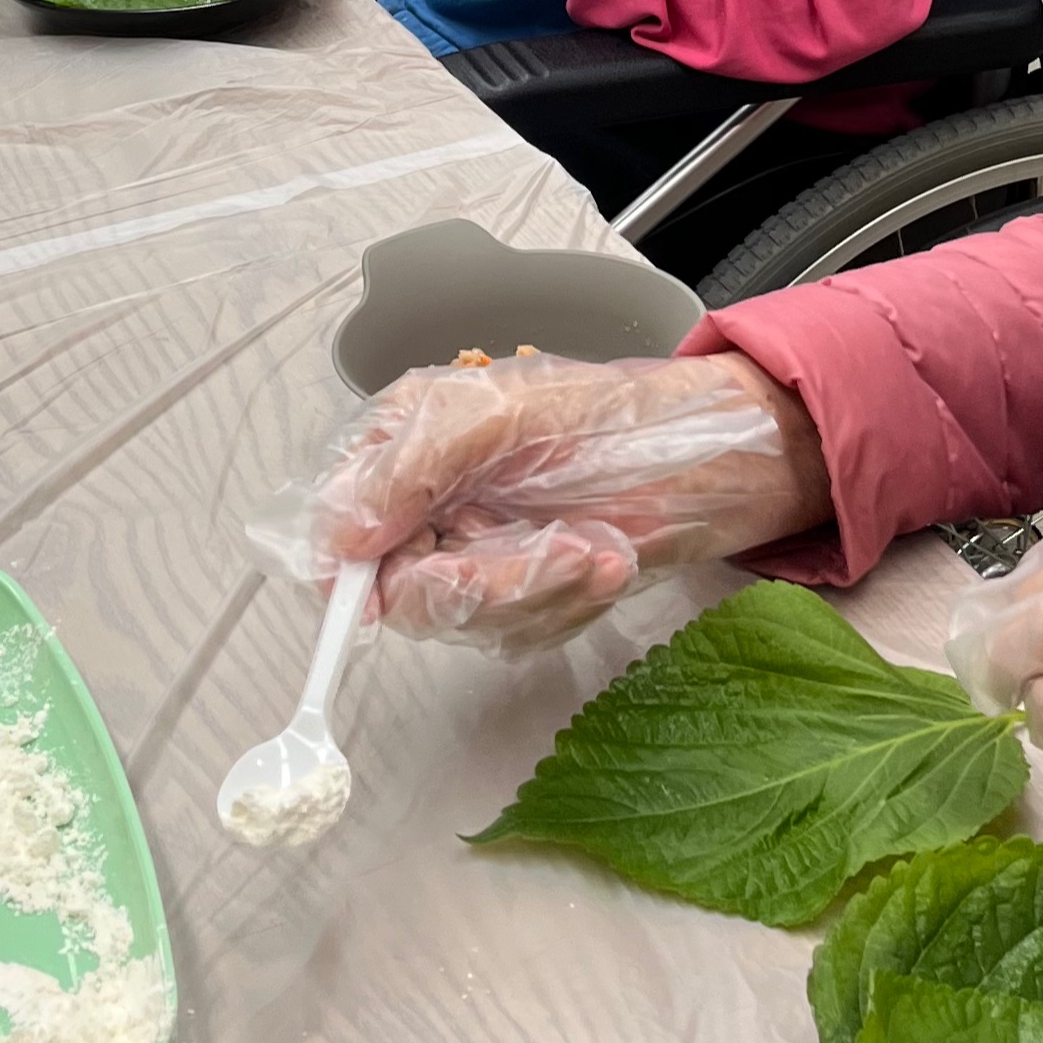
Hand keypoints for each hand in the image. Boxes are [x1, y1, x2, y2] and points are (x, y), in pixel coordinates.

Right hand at [291, 350, 828, 654]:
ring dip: (544, 587)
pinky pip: (521, 630)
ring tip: (601, 545)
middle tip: (561, 551)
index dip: (352, 570)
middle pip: (403, 591)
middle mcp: (429, 508)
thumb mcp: (496, 412)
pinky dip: (569, 601)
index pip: (339, 526)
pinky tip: (606, 558)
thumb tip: (343, 537)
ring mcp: (475, 557)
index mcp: (404, 447)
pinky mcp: (524, 597)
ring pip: (468, 618)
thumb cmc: (607, 413)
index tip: (381, 592)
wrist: (702, 453)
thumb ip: (411, 467)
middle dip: (488, 580)